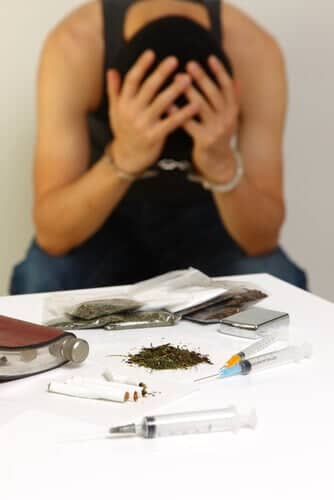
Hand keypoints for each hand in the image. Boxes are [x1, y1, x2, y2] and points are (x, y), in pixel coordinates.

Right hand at [107, 50, 198, 174]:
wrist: (127, 159)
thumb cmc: (124, 132)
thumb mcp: (115, 112)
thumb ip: (114, 91)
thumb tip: (112, 70)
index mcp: (123, 104)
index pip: (131, 80)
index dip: (141, 66)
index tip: (152, 53)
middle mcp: (132, 112)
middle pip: (148, 88)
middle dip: (161, 73)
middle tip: (175, 60)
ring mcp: (143, 125)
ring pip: (161, 103)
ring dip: (175, 90)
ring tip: (188, 79)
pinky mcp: (154, 137)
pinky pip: (171, 123)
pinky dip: (183, 114)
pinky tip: (195, 105)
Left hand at [173, 55, 239, 181]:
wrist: (218, 165)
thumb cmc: (218, 137)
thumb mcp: (228, 120)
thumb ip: (231, 101)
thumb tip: (236, 80)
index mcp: (232, 111)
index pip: (228, 87)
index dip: (220, 72)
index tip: (209, 57)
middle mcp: (227, 119)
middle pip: (214, 94)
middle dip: (202, 78)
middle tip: (189, 64)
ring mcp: (216, 130)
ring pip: (202, 107)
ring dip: (189, 91)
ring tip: (176, 79)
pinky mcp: (204, 140)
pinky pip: (189, 124)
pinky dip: (178, 113)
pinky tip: (168, 105)